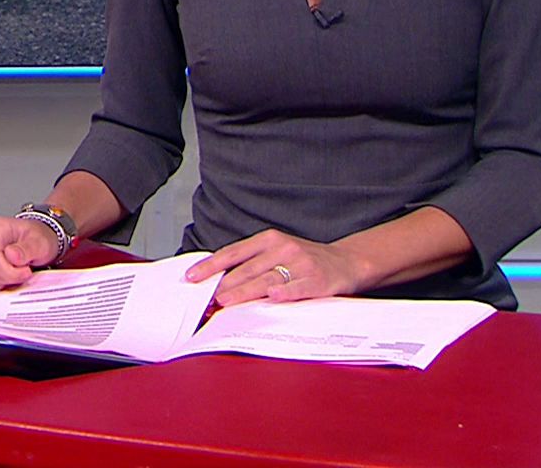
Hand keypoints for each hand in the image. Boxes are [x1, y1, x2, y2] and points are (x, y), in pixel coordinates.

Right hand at [0, 215, 59, 291]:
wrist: (32, 239)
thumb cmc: (34, 238)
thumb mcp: (40, 242)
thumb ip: (27, 249)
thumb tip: (11, 255)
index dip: (10, 272)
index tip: (26, 272)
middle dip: (9, 278)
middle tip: (25, 271)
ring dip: (5, 281)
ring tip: (17, 269)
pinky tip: (8, 273)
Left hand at [186, 228, 364, 306]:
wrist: (348, 262)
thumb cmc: (305, 260)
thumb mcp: (277, 252)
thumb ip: (252, 263)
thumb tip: (218, 281)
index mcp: (270, 239)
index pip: (234, 252)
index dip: (212, 265)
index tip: (192, 277)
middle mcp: (284, 248)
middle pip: (248, 269)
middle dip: (225, 285)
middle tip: (207, 299)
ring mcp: (301, 263)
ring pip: (268, 279)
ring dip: (245, 291)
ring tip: (225, 302)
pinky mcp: (318, 280)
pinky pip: (298, 288)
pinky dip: (285, 293)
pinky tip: (272, 298)